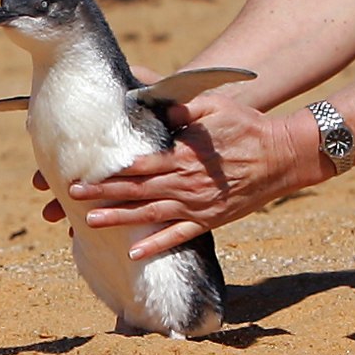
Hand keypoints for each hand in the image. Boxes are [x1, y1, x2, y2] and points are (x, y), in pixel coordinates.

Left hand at [68, 93, 317, 259]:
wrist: (282, 156)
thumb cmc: (248, 126)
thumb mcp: (215, 105)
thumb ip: (181, 104)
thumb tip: (151, 100)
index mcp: (183, 154)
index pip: (137, 165)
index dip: (108, 169)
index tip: (82, 170)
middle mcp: (185, 182)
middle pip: (135, 190)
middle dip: (102, 193)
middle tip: (72, 196)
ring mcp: (198, 204)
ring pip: (150, 215)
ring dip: (119, 219)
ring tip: (89, 222)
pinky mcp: (211, 219)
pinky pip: (179, 235)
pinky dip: (156, 245)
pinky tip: (135, 253)